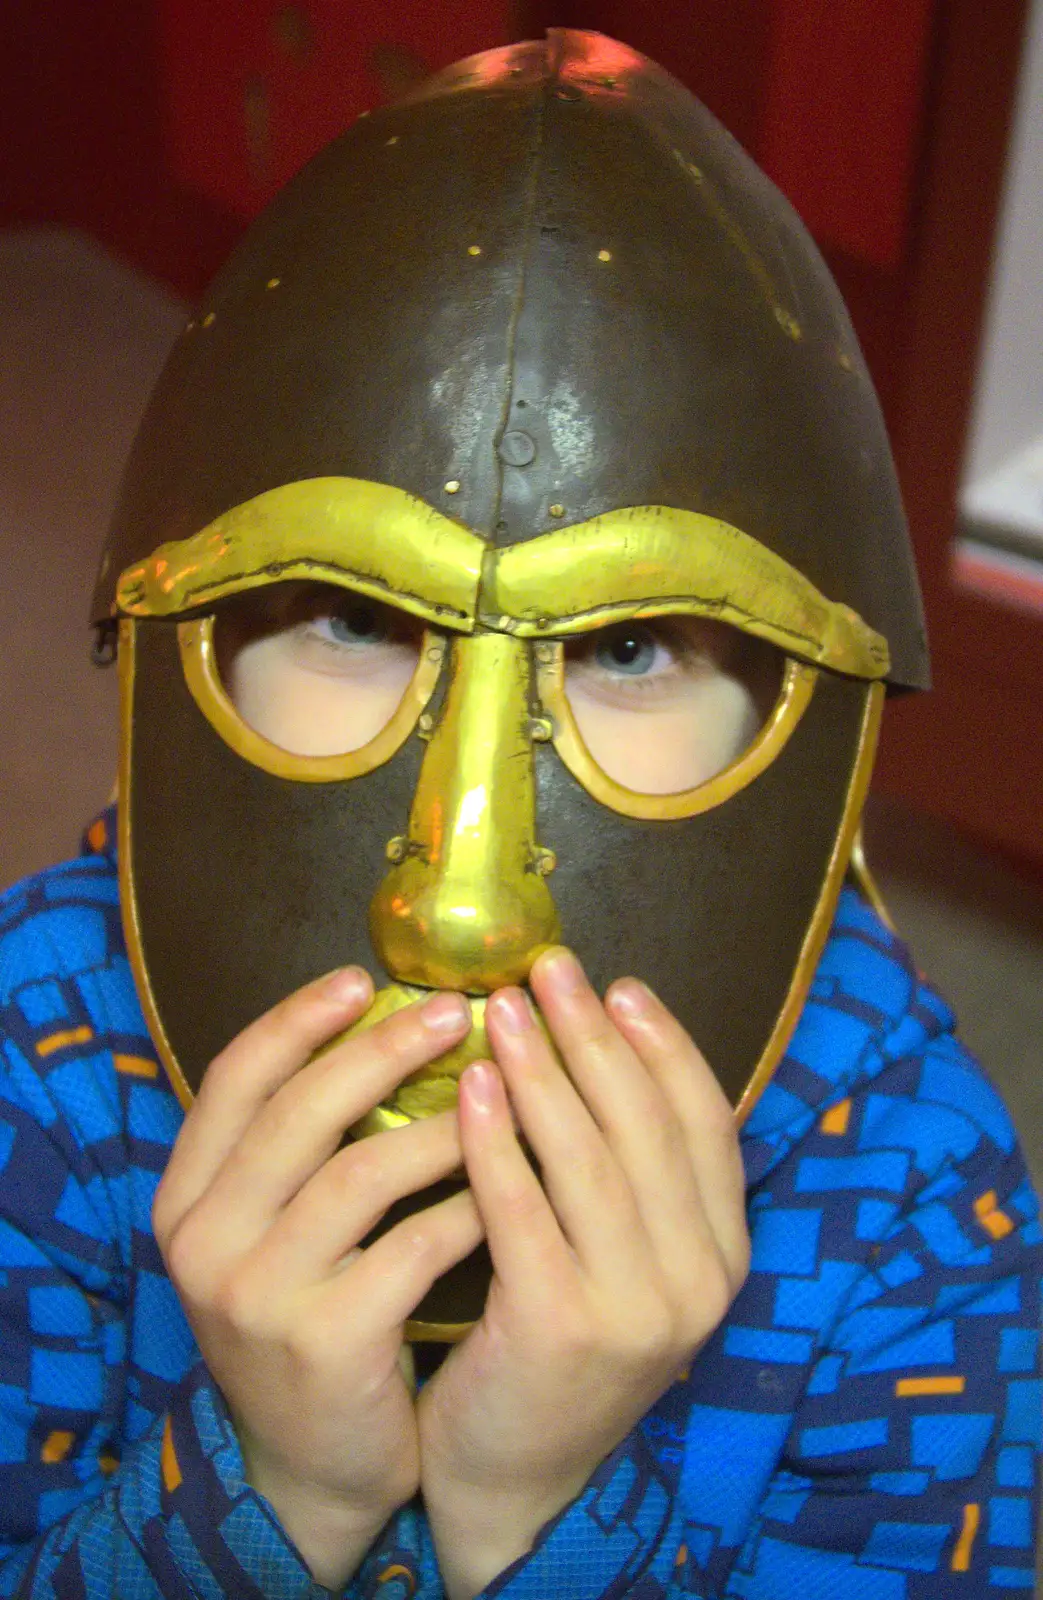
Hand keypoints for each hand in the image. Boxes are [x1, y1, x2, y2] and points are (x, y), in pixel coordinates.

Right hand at [152, 970, 481, 1589]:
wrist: (310, 1465)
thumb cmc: (312, 1318)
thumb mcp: (274, 1231)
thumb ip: (303, 1148)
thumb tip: (389, 1027)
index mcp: (188, 1197)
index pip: (234, 1079)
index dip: (298, 1020)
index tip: (364, 979)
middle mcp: (205, 1241)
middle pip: (299, 1111)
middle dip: (383, 1050)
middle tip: (457, 1012)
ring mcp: (257, 1295)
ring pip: (361, 1173)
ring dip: (441, 1128)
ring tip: (500, 1097)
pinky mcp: (323, 1342)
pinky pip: (411, 1248)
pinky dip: (466, 1210)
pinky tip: (503, 1191)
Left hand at [418, 950, 749, 1599]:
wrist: (516, 1478)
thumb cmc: (558, 1340)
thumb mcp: (624, 1260)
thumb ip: (630, 1175)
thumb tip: (598, 1042)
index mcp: (723, 1253)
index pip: (709, 1124)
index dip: (666, 1045)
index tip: (621, 983)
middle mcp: (698, 1279)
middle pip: (649, 1127)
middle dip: (598, 1038)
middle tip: (552, 968)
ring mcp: (638, 1308)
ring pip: (590, 1159)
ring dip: (544, 1071)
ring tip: (504, 1008)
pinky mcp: (563, 1328)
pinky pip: (523, 1209)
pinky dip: (496, 1139)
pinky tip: (469, 1086)